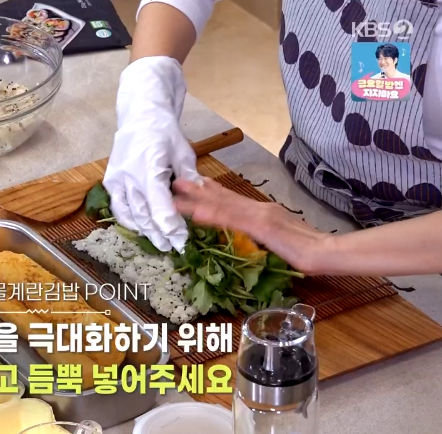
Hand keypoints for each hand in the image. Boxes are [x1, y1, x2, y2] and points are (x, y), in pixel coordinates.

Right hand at [103, 56, 200, 251]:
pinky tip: (141, 228)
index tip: (182, 240)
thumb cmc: (164, 131)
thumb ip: (189, 178)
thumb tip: (201, 198)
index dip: (171, 226)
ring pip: (129, 214)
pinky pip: (118, 206)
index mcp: (149, 168)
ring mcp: (117, 179)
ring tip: (158, 242)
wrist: (139, 114)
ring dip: (144, 230)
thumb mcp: (183, 152)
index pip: (160, 206)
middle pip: (144, 214)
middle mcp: (129, 176)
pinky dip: (128, 220)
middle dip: (160, 233)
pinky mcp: (111, 180)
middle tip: (173, 247)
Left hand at [172, 178, 330, 273]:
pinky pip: (233, 220)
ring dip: (198, 200)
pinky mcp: (263, 227)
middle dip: (198, 190)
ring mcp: (261, 216)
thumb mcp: (280, 240)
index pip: (233, 201)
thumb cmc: (309, 250)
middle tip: (176, 181)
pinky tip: (198, 214)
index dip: (212, 192)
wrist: (328, 252)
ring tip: (177, 194)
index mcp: (264, 212)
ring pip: (224, 206)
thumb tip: (254, 240)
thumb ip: (265, 237)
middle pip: (224, 198)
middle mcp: (260, 209)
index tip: (194, 185)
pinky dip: (214, 215)